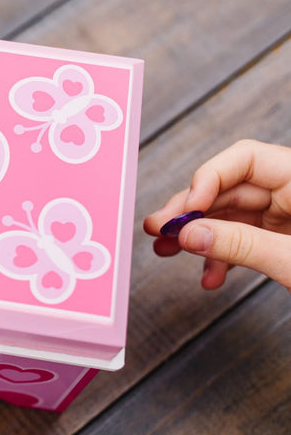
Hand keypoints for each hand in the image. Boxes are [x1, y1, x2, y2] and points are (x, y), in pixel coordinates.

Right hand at [143, 140, 290, 289]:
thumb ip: (243, 245)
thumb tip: (191, 235)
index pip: (246, 159)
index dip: (207, 180)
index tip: (183, 211)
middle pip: (228, 188)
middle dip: (189, 213)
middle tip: (157, 229)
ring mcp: (286, 215)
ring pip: (228, 215)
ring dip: (196, 236)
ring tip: (167, 250)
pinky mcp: (280, 239)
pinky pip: (241, 239)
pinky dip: (219, 257)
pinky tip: (209, 276)